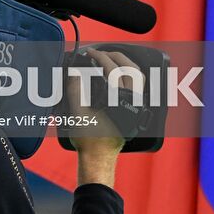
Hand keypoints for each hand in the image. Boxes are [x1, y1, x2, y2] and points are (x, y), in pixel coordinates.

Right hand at [67, 48, 143, 187]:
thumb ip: (75, 91)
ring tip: (110, 58)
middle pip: (131, 69)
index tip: (90, 53)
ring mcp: (136, 106)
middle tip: (100, 53)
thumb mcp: (77, 114)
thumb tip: (74, 73)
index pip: (113, 70)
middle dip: (114, 56)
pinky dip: (129, 74)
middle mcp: (132, 102)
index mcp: (119, 101)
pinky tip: (118, 73)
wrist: (98, 160)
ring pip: (138, 76)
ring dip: (125, 63)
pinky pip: (138, 85)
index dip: (100, 57)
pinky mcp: (135, 110)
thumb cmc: (90, 141)